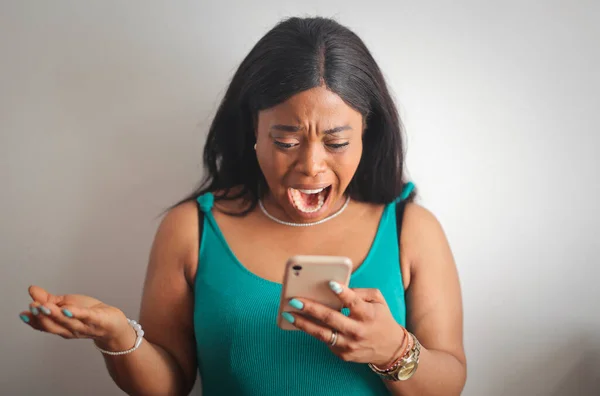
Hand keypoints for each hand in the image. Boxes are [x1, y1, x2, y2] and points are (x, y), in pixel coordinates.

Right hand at [18, 285, 134, 350]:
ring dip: (55, 314)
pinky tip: (67, 309)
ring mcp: (84, 326)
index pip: (44, 325)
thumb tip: (31, 289)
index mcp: (60, 326)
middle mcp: (70, 329)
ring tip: (44, 306)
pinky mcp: (97, 320)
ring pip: (67, 322)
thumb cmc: (89, 313)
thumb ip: (48, 299)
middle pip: (53, 325)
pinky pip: (86, 317)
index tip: (24, 314)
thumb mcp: (66, 303)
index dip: (33, 321)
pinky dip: (76, 313)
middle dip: (42, 317)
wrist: (113, 322)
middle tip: (33, 307)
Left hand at [282, 282, 405, 366]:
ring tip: (288, 314)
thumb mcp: (378, 301)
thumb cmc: (381, 319)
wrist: (390, 350)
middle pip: (331, 318)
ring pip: (322, 334)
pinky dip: (312, 331)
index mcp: (368, 315)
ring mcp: (349, 345)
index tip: (330, 283)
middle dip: (311, 308)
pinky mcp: (343, 354)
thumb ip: (360, 292)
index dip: (342, 293)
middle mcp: (358, 331)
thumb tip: (338, 288)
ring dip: (303, 323)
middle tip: (295, 300)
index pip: (353, 302)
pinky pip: (325, 341)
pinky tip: (300, 322)